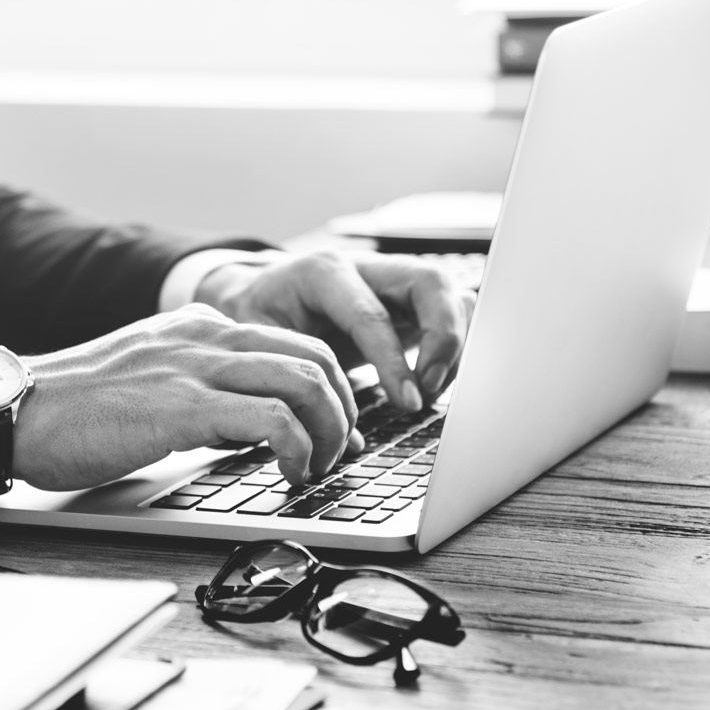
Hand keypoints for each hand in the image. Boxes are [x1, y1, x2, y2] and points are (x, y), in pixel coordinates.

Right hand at [13, 304, 363, 489]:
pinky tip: (289, 475)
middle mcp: (204, 335)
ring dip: (329, 432)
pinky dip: (298, 451)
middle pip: (314, 357)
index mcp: (198, 326)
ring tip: (317, 468)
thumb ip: (199, 388)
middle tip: (338, 451)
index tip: (331, 430)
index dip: (327, 389)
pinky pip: (273, 421)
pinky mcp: (184, 406)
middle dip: (343, 409)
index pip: (291, 342)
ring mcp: (195, 366)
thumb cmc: (73, 409)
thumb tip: (249, 428)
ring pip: (307, 382)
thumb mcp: (149, 379)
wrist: (17, 410)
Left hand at [195, 251, 475, 411]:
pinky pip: (451, 312)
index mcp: (323, 273)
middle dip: (443, 340)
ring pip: (450, 294)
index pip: (373, 315)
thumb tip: (348, 442)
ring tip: (432, 392)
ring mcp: (392, 280)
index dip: (394, 362)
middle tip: (431, 390)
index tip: (409, 403)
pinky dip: (455, 347)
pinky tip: (435, 382)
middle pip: (430, 283)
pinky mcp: (408, 301)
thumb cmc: (254, 316)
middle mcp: (366, 268)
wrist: (255, 291)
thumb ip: (297, 384)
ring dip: (454, 345)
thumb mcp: (256, 341)